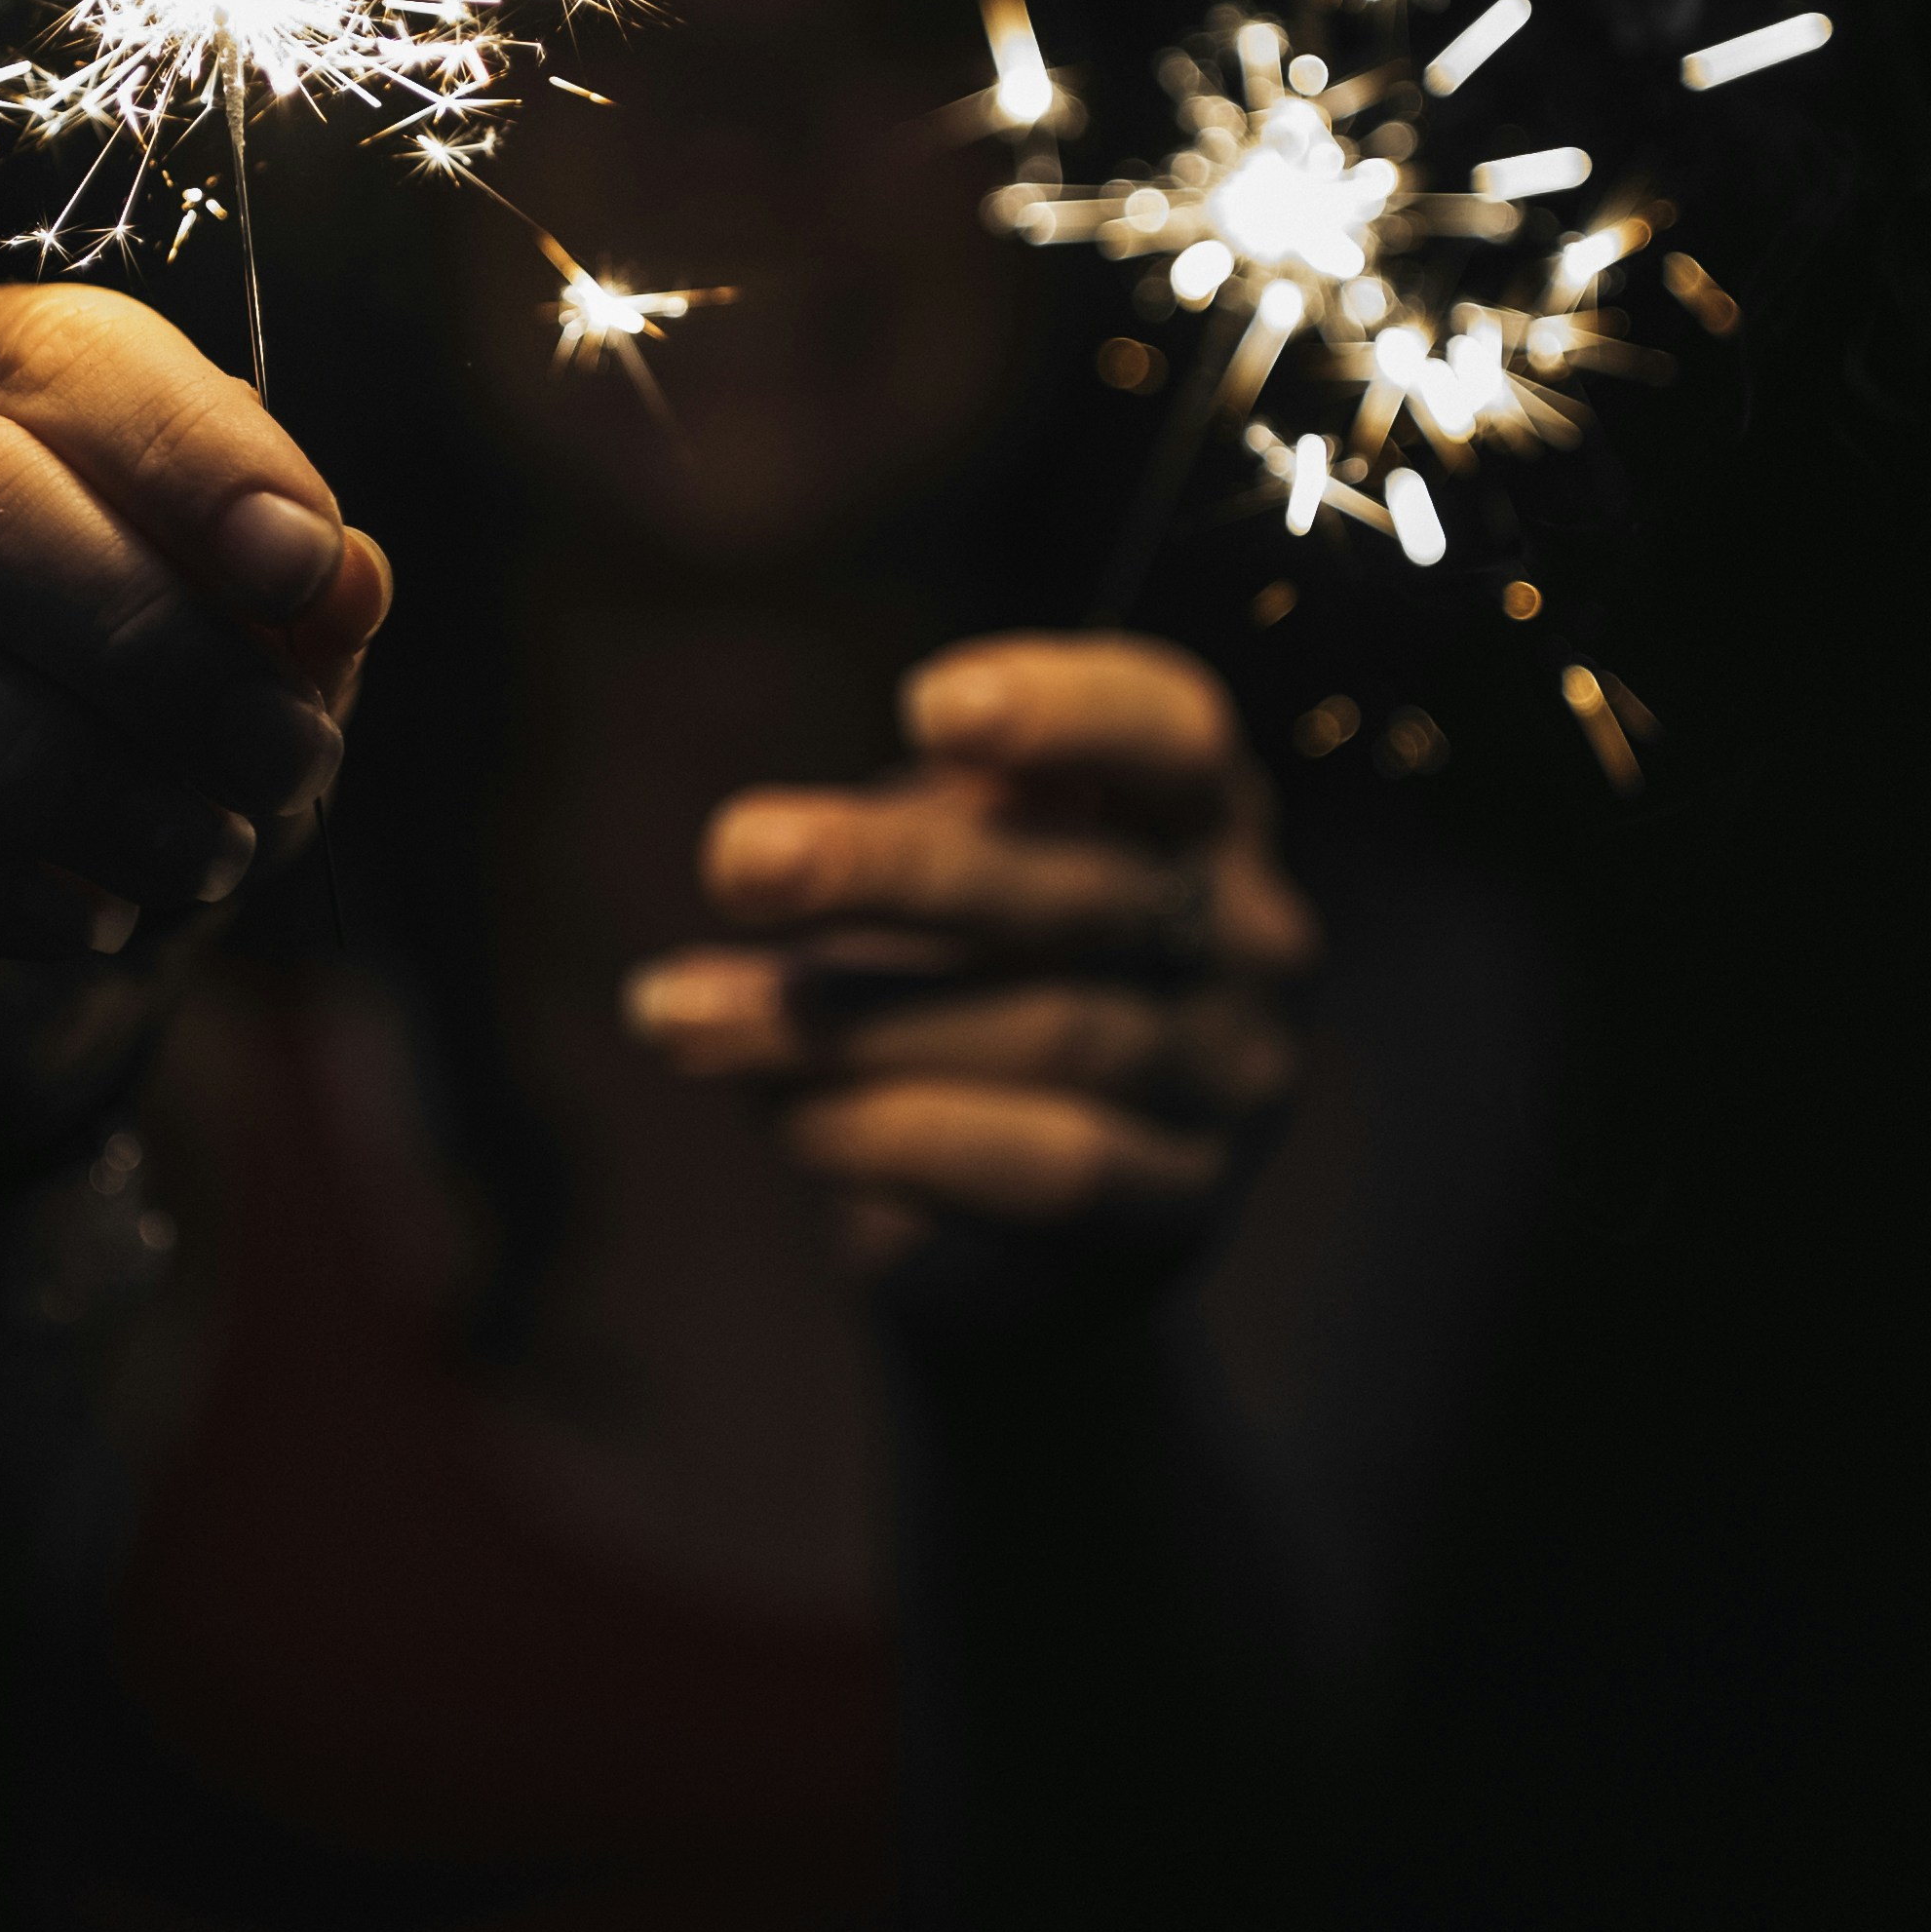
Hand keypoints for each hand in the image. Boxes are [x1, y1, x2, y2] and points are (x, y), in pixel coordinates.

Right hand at [0, 285, 388, 1165]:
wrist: (15, 963)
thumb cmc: (143, 755)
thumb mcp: (252, 680)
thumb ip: (294, 616)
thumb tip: (346, 578)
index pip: (63, 356)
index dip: (193, 455)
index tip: (311, 569)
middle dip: (136, 635)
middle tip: (278, 759)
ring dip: (53, 766)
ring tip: (202, 855)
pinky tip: (82, 919)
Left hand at [620, 636, 1315, 1271]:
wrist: (1010, 1225)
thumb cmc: (961, 983)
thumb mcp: (943, 876)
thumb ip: (916, 836)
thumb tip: (776, 856)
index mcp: (1197, 810)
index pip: (1172, 733)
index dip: (1066, 712)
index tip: (926, 706)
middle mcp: (1250, 935)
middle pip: (1078, 890)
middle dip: (891, 870)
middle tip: (735, 858)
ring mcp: (1229, 1078)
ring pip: (1047, 1034)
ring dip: (843, 1022)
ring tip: (680, 1013)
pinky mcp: (1182, 1209)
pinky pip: (1045, 1167)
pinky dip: (896, 1136)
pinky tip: (778, 1118)